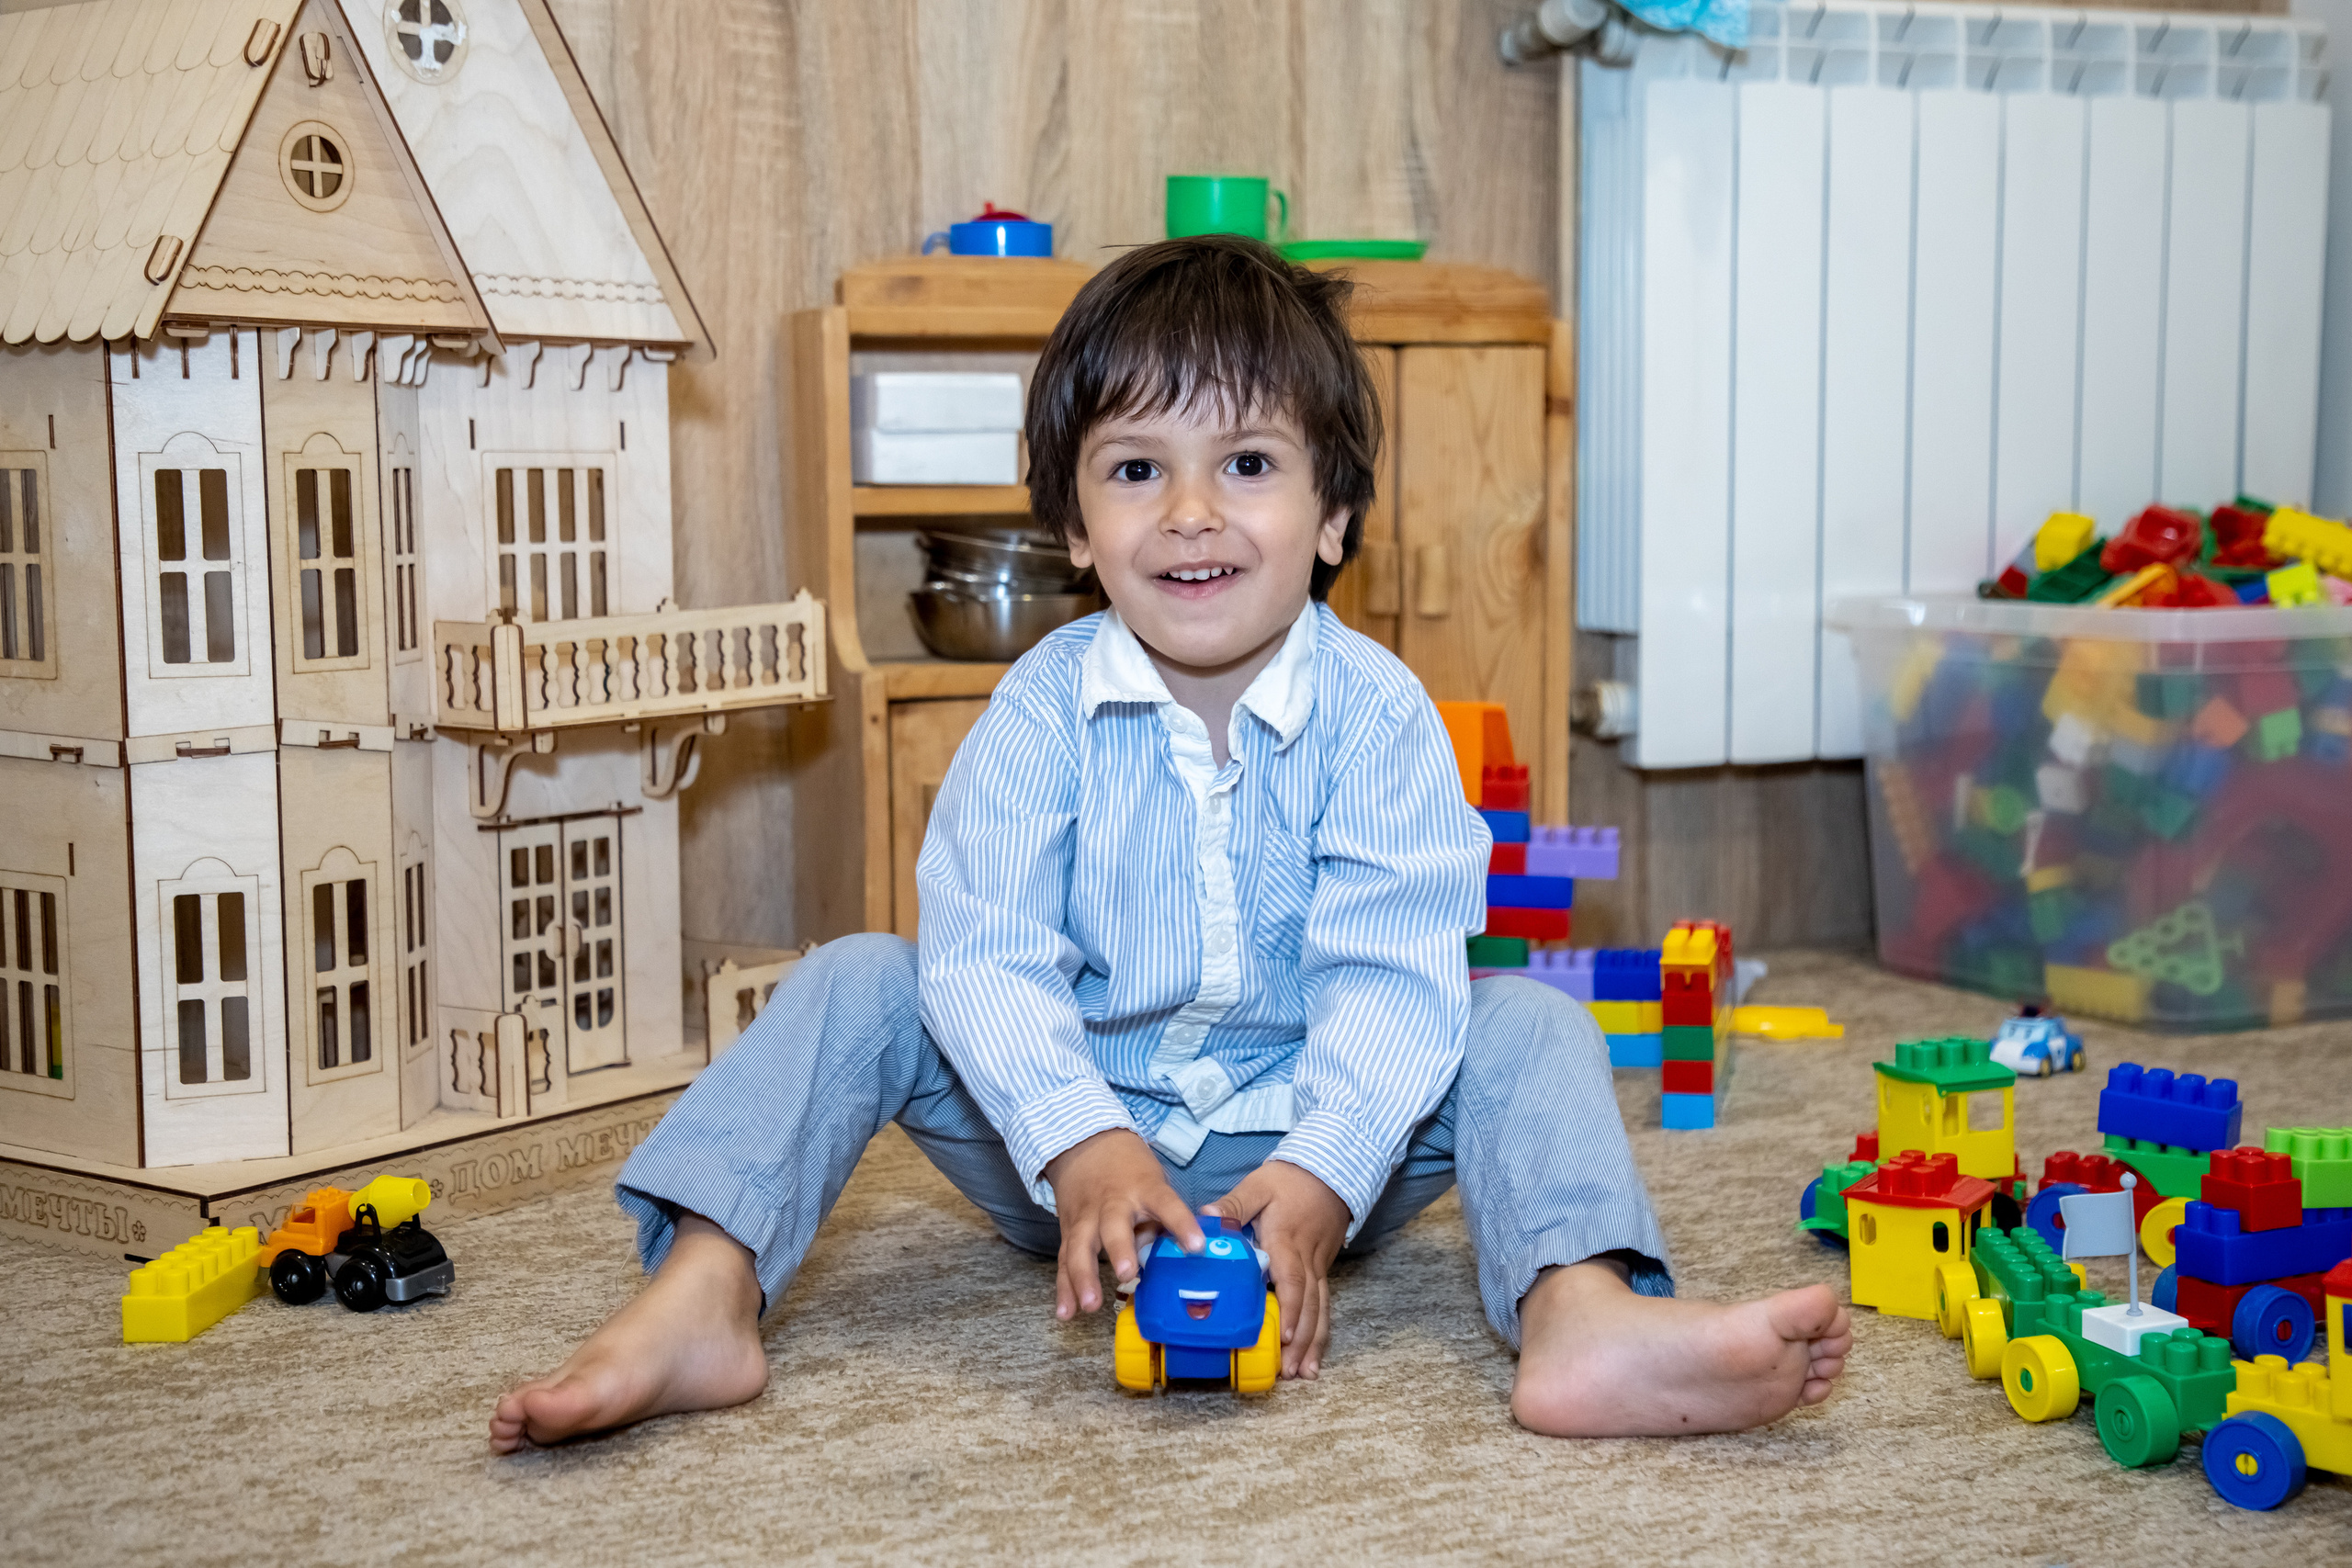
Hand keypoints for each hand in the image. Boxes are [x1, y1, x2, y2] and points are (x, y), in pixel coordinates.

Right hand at [1042, 1129, 1203, 1319]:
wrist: (1085, 1145)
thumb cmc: (1131, 1172)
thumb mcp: (1154, 1184)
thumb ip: (1162, 1220)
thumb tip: (1175, 1256)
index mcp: (1143, 1188)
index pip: (1166, 1204)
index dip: (1181, 1223)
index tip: (1197, 1246)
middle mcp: (1112, 1203)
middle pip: (1113, 1225)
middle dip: (1119, 1250)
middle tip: (1128, 1274)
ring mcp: (1086, 1217)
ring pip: (1081, 1246)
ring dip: (1083, 1277)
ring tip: (1090, 1305)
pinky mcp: (1069, 1231)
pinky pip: (1064, 1260)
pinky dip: (1064, 1287)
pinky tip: (1066, 1312)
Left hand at [1205, 1159, 1351, 1378]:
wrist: (1329, 1172)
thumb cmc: (1289, 1181)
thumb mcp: (1258, 1185)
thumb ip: (1234, 1205)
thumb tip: (1205, 1218)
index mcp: (1287, 1242)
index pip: (1292, 1279)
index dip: (1290, 1308)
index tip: (1286, 1335)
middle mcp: (1306, 1260)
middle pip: (1309, 1305)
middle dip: (1301, 1340)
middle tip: (1290, 1371)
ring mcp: (1317, 1268)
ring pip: (1321, 1309)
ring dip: (1314, 1343)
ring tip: (1304, 1373)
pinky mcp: (1321, 1270)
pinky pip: (1325, 1305)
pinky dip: (1321, 1331)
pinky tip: (1313, 1356)